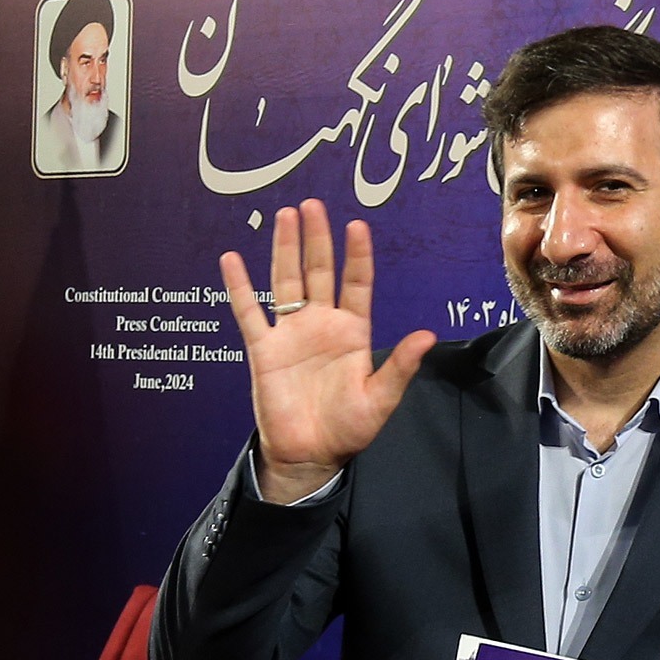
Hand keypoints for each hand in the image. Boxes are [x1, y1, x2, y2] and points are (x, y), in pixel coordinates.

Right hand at [220, 199, 435, 502]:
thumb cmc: (349, 429)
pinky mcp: (264, 349)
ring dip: (286, 249)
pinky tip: (232, 259)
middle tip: (313, 205)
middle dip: (318, 238)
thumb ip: (401, 366)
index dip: (357, 256)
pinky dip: (240, 287)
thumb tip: (427, 335)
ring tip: (285, 215)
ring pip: (287, 281)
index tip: (357, 225)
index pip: (357, 284)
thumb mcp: (381, 398)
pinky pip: (248, 312)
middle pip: (319, 272)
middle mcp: (321, 325)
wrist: (310, 454)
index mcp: (353, 333)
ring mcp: (291, 334)